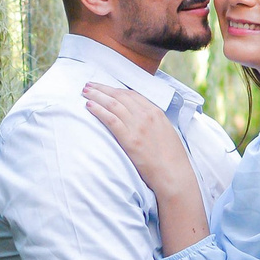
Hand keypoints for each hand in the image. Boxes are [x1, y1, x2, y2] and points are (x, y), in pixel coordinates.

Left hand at [84, 81, 209, 252]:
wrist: (173, 174)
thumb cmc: (171, 158)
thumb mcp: (165, 132)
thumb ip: (153, 122)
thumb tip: (139, 119)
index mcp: (156, 112)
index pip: (132, 95)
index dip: (116, 89)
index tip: (105, 87)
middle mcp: (147, 115)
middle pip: (120, 96)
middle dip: (103, 88)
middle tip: (89, 85)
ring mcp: (138, 126)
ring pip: (113, 104)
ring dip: (97, 96)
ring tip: (85, 92)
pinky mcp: (130, 139)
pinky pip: (110, 119)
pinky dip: (98, 110)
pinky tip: (89, 106)